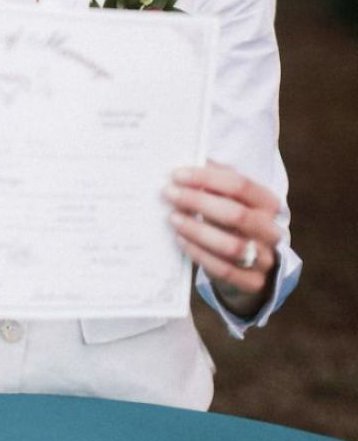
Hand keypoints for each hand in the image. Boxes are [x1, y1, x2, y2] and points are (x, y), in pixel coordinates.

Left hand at [164, 161, 279, 313]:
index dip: (207, 178)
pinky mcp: (252, 282)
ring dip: (197, 230)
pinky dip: (199, 253)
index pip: (240, 185)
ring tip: (173, 217)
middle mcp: (270, 230)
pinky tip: (181, 240)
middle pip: (236, 214)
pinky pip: (223, 269)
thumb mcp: (230, 198)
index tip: (177, 174)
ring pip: (231, 245)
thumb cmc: (232, 221)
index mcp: (267, 203)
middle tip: (169, 194)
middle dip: (198, 202)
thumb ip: (216, 180)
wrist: (250, 264)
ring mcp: (264, 258)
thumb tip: (193, 158)